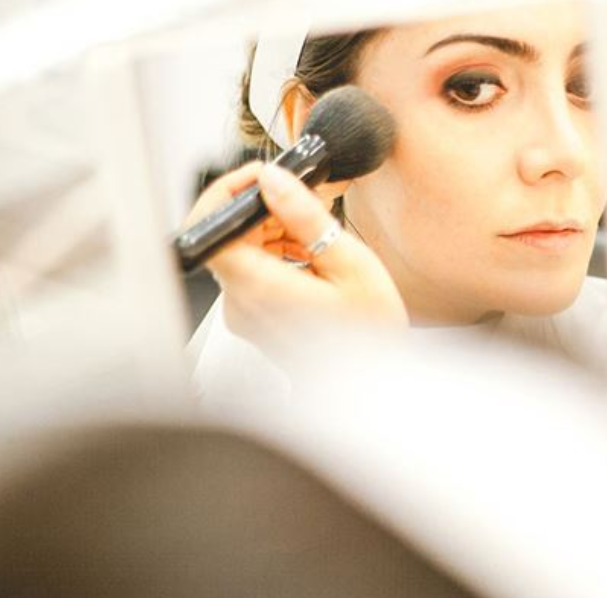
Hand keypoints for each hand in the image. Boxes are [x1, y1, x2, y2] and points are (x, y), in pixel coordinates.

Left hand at [186, 162, 406, 354]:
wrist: (373, 385)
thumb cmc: (371, 334)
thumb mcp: (351, 264)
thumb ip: (305, 217)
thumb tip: (273, 179)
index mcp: (261, 287)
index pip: (209, 228)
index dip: (228, 193)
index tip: (263, 180)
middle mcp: (241, 303)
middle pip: (225, 237)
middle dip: (260, 210)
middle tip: (306, 204)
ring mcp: (244, 315)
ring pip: (239, 253)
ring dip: (271, 233)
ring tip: (317, 236)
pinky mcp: (252, 320)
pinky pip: (250, 274)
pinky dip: (274, 256)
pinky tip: (310, 257)